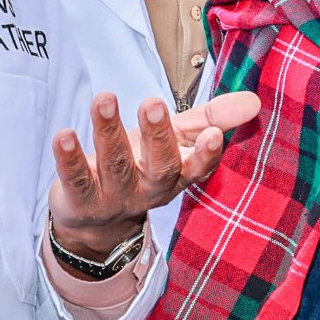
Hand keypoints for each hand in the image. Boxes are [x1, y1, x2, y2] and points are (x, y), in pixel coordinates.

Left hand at [48, 90, 260, 259]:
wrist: (94, 221)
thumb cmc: (141, 166)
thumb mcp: (178, 141)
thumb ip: (212, 118)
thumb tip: (255, 100)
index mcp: (176, 175)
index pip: (196, 167)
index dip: (205, 155)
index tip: (211, 135)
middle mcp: (148, 189)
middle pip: (158, 167)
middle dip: (157, 136)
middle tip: (152, 103)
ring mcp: (114, 198)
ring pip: (115, 166)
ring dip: (109, 131)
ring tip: (104, 98)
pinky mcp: (80, 201)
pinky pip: (76, 178)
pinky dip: (70, 157)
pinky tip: (64, 135)